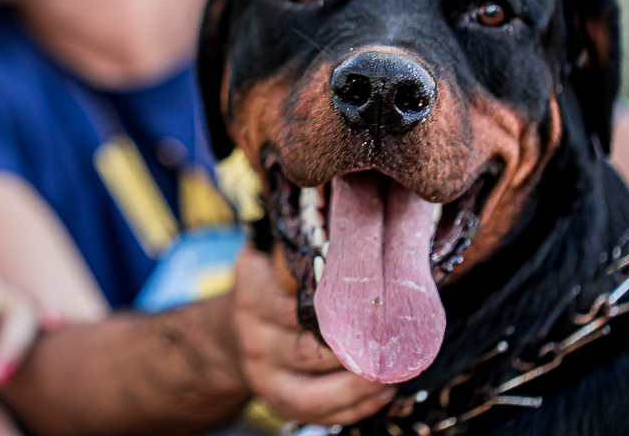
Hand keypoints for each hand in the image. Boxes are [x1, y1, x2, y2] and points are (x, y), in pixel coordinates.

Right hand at [233, 246, 396, 424]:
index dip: (338, 299)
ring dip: (363, 381)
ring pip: (317, 386)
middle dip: (359, 346)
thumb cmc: (268, 289)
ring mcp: (262, 371)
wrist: (229, 335)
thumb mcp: (268, 258)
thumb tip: (343, 216)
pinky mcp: (275, 400)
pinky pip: (317, 411)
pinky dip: (354, 407)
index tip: (373, 296)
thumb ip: (295, 245)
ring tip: (398, 370)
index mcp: (253, 290)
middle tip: (400, 337)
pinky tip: (382, 392)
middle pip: (311, 345)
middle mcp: (253, 333)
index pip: (297, 298)